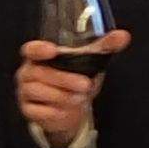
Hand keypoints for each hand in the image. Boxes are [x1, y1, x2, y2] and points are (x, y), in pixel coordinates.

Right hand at [14, 31, 115, 147]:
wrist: (71, 109)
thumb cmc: (76, 79)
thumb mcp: (90, 62)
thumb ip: (104, 47)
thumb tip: (123, 35)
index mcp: (39, 56)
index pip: (31, 49)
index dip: (39, 49)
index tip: (52, 51)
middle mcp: (28, 72)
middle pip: (40, 73)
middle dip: (64, 79)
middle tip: (85, 85)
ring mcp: (25, 91)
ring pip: (38, 92)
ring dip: (62, 96)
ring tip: (79, 98)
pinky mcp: (28, 110)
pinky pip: (39, 111)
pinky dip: (55, 111)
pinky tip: (66, 110)